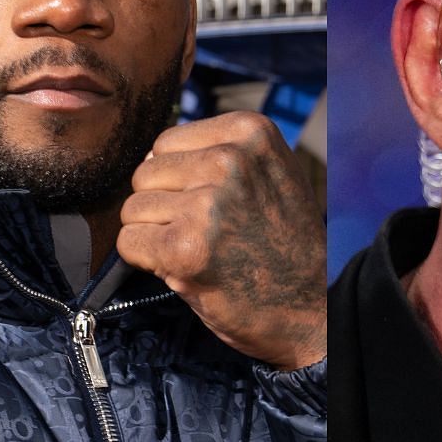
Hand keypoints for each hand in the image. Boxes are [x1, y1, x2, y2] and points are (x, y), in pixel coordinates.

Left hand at [116, 112, 326, 368]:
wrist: (312, 308)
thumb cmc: (286, 245)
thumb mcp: (269, 175)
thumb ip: (218, 154)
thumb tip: (147, 154)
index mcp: (251, 132)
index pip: (165, 143)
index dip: (179, 181)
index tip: (216, 207)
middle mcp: (229, 159)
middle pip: (145, 173)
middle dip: (164, 206)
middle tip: (207, 234)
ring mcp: (207, 203)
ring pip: (133, 208)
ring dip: (156, 234)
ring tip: (201, 250)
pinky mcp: (185, 246)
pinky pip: (129, 243)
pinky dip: (147, 261)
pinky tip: (187, 268)